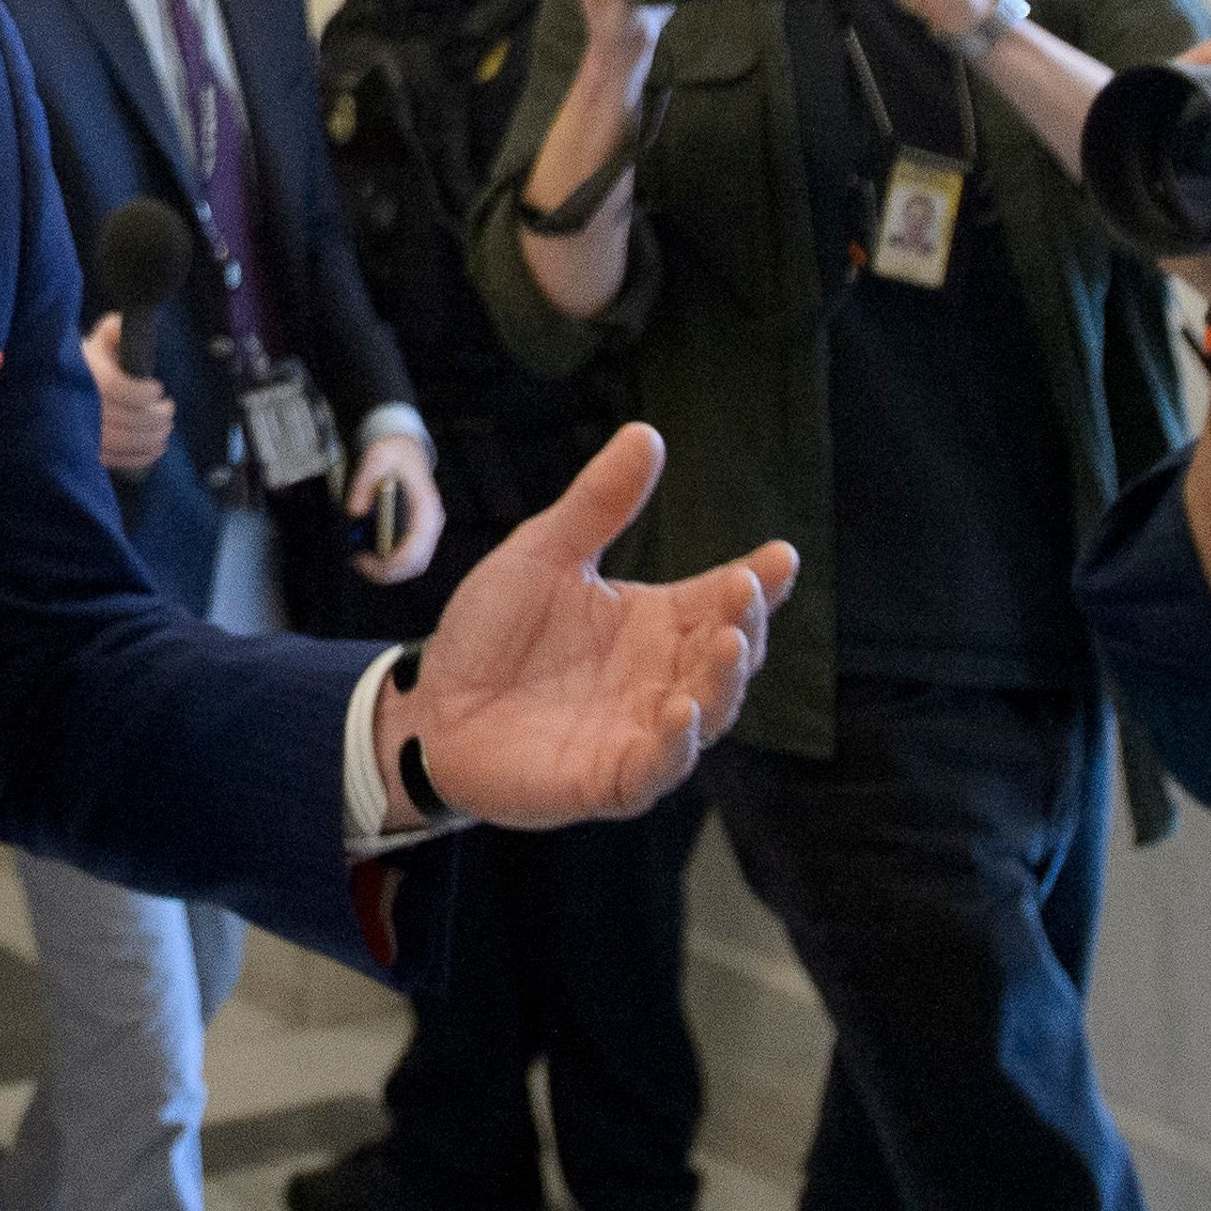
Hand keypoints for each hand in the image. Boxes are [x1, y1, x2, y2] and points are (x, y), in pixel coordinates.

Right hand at [78, 315, 175, 475]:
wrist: (47, 391)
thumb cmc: (79, 365)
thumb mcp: (92, 342)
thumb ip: (113, 329)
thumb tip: (127, 325)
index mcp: (86, 378)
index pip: (120, 389)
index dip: (145, 392)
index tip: (157, 388)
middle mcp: (85, 408)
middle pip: (130, 419)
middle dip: (157, 416)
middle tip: (168, 408)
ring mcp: (86, 434)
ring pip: (128, 442)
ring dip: (155, 436)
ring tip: (166, 427)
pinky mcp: (88, 453)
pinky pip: (120, 459)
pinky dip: (144, 456)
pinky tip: (157, 447)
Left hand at [344, 430, 443, 584]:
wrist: (406, 449)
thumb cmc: (393, 453)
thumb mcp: (376, 457)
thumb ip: (364, 481)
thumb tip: (354, 511)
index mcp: (427, 506)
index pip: (416, 548)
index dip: (391, 563)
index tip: (363, 560)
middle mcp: (432, 523)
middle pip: (416, 564)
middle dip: (386, 572)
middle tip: (357, 564)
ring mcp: (427, 530)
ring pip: (413, 566)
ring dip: (387, 571)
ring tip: (359, 562)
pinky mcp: (418, 533)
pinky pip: (408, 558)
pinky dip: (390, 564)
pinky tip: (368, 556)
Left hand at [379, 423, 792, 828]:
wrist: (430, 703)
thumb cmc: (491, 630)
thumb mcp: (543, 553)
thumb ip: (597, 504)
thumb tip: (647, 433)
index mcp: (656, 621)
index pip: (723, 598)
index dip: (758, 580)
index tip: (779, 554)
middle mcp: (662, 676)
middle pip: (729, 653)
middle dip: (746, 623)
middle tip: (745, 591)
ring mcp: (643, 730)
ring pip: (709, 711)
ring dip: (724, 680)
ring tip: (729, 641)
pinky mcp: (612, 778)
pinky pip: (658, 766)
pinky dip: (676, 744)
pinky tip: (680, 711)